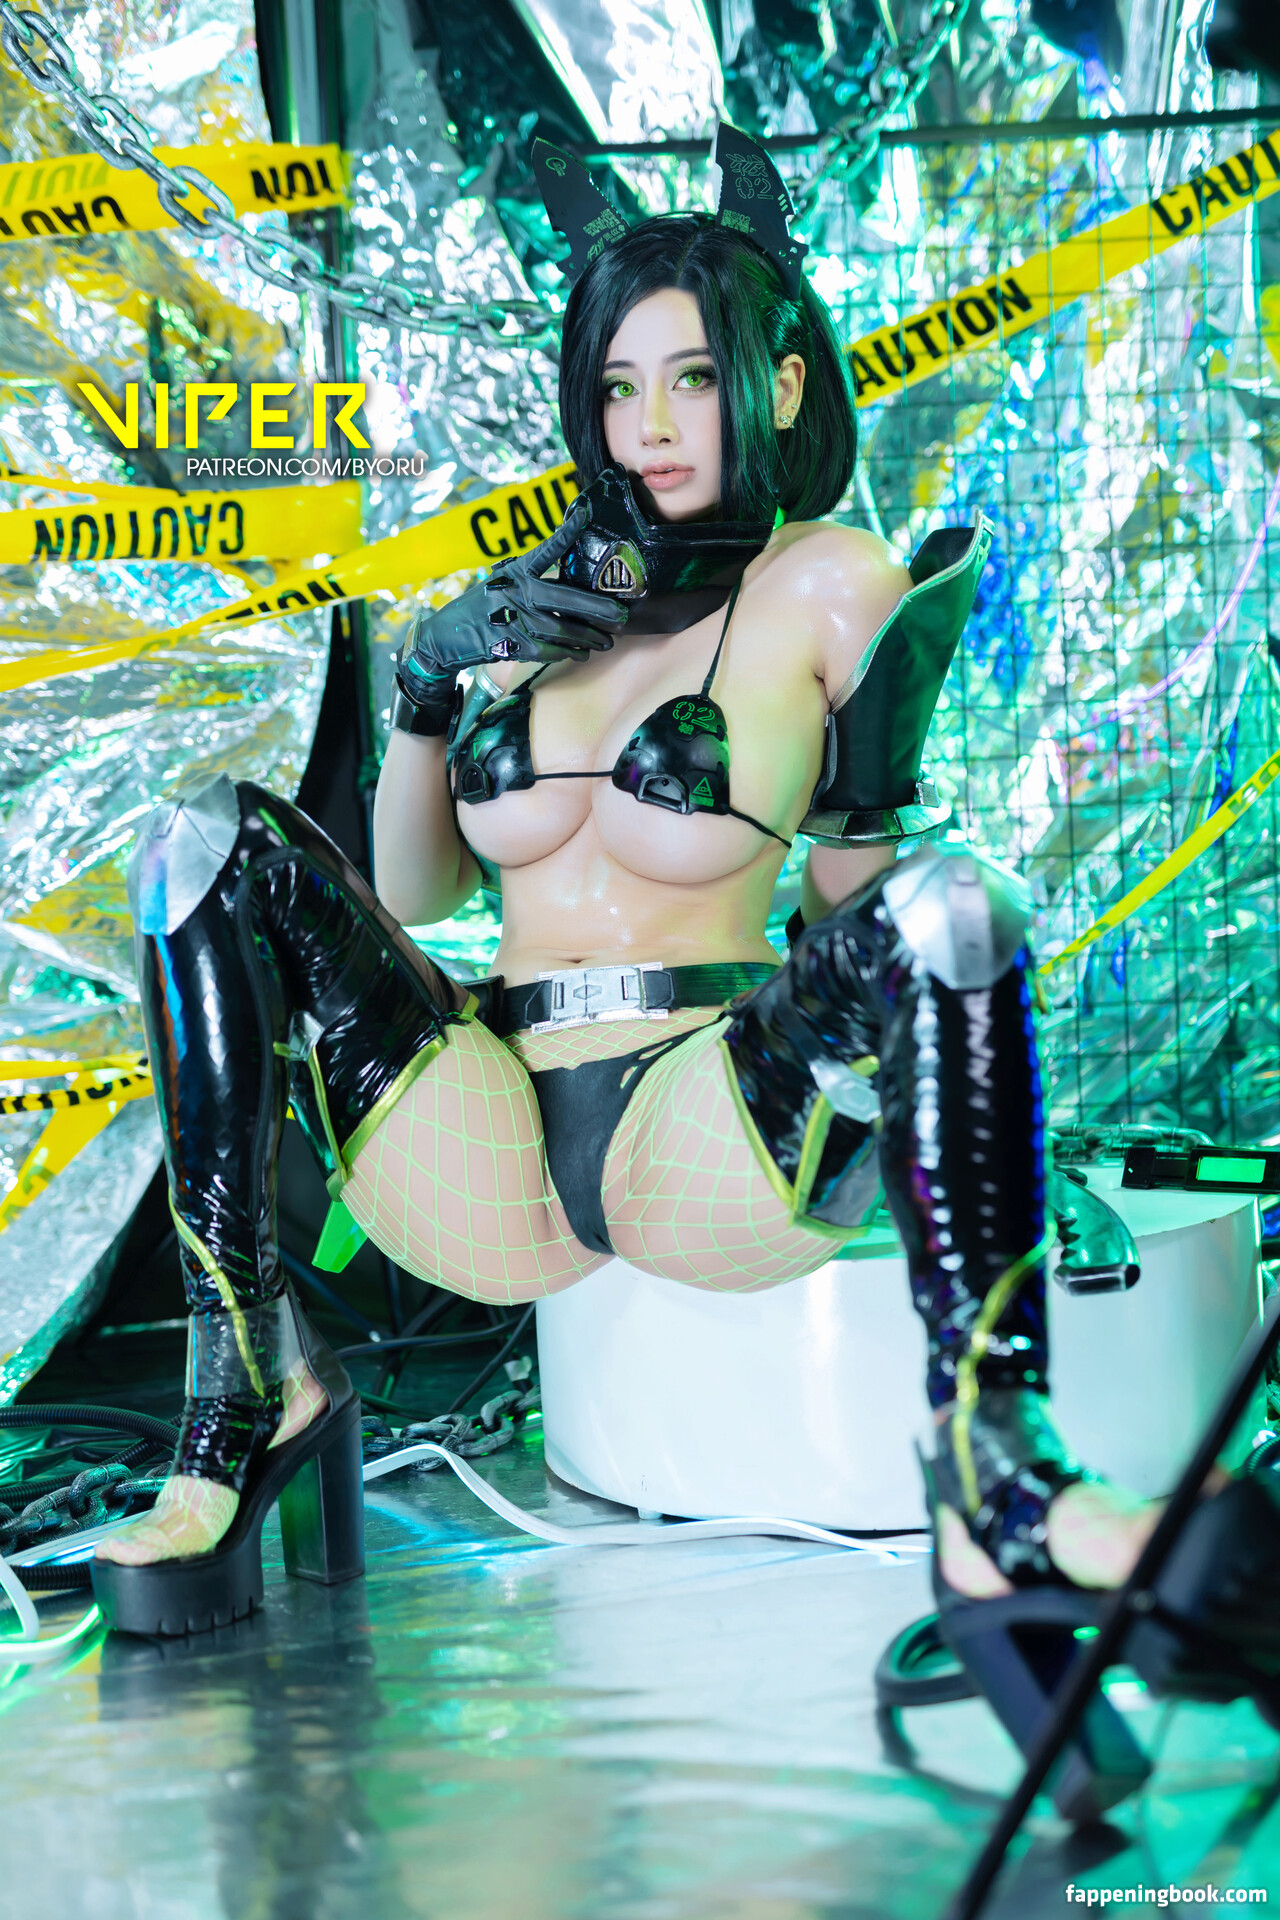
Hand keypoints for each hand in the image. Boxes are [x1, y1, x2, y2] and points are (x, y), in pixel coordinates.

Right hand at [397, 500, 626, 722]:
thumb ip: (531, 579)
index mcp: (515, 571)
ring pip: (560, 628)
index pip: (545, 549)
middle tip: (622, 613)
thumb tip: (571, 582)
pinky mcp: (509, 643)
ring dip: (587, 636)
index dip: (565, 533)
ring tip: (607, 640)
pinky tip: (582, 653)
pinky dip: (567, 652)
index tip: (585, 513)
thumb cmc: (481, 607)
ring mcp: (512, 618)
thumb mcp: (501, 582)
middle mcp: (515, 591)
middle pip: (563, 596)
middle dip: (596, 606)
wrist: (446, 636)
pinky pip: (547, 649)